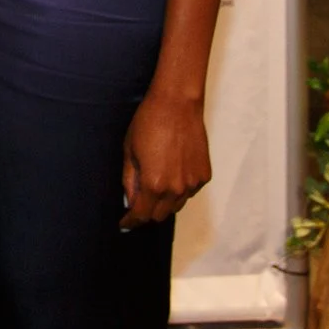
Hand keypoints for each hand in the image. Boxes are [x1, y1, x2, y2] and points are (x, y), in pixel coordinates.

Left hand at [121, 92, 210, 227]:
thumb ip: (129, 181)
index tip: (125, 223)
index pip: (141, 215)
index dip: (131, 222)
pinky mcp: (204, 175)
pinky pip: (189, 192)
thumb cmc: (148, 123)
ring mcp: (193, 183)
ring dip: (164, 202)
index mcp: (153, 184)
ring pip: (176, 206)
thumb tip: (129, 202)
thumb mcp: (129, 152)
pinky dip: (179, 189)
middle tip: (138, 201)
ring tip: (156, 182)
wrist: (177, 104)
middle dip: (146, 212)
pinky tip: (172, 171)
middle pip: (159, 215)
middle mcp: (176, 189)